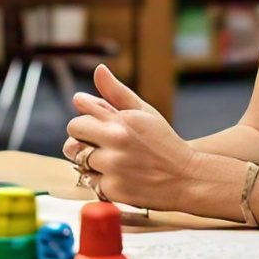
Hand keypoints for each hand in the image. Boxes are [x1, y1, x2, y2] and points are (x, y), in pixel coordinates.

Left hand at [63, 64, 194, 210]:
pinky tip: (114, 176)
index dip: (86, 116)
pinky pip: (88, 181)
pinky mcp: (113, 189)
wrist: (185, 178)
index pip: (81, 109)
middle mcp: (116, 140)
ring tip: (106, 160)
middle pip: (73, 132)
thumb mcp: (144, 112)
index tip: (93, 122)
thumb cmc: (163, 142)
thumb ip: (117, 93)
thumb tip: (99, 69)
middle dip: (81, 136)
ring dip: (86, 159)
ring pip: (77, 158)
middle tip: (95, 143)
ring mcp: (113, 166)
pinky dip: (97, 179)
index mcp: (122, 119)